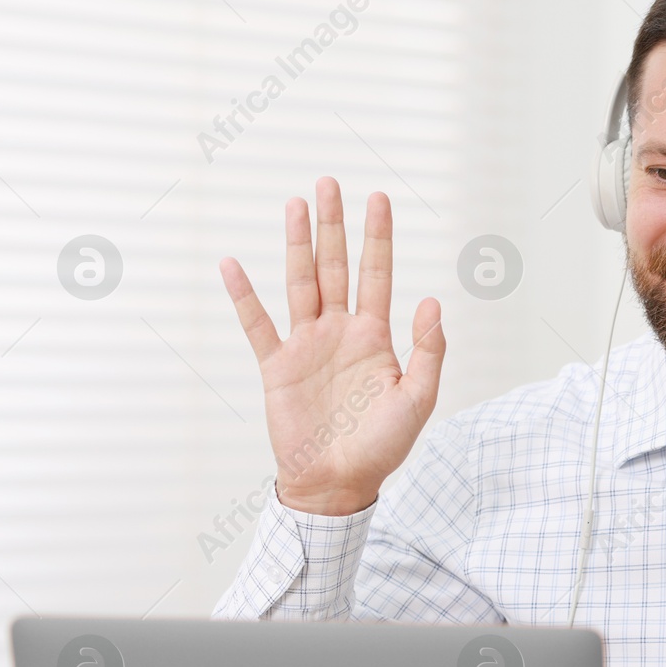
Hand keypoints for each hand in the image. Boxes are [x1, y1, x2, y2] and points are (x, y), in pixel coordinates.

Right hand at [220, 178, 445, 514]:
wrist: (339, 484)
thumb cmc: (382, 447)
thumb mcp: (418, 400)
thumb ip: (428, 352)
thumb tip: (434, 303)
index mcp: (375, 337)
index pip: (377, 274)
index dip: (378, 237)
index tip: (377, 199)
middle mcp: (340, 333)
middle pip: (335, 266)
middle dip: (333, 225)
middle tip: (329, 182)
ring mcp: (307, 346)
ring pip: (300, 283)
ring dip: (296, 244)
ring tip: (295, 204)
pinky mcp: (278, 367)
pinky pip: (257, 326)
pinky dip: (243, 297)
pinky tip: (231, 265)